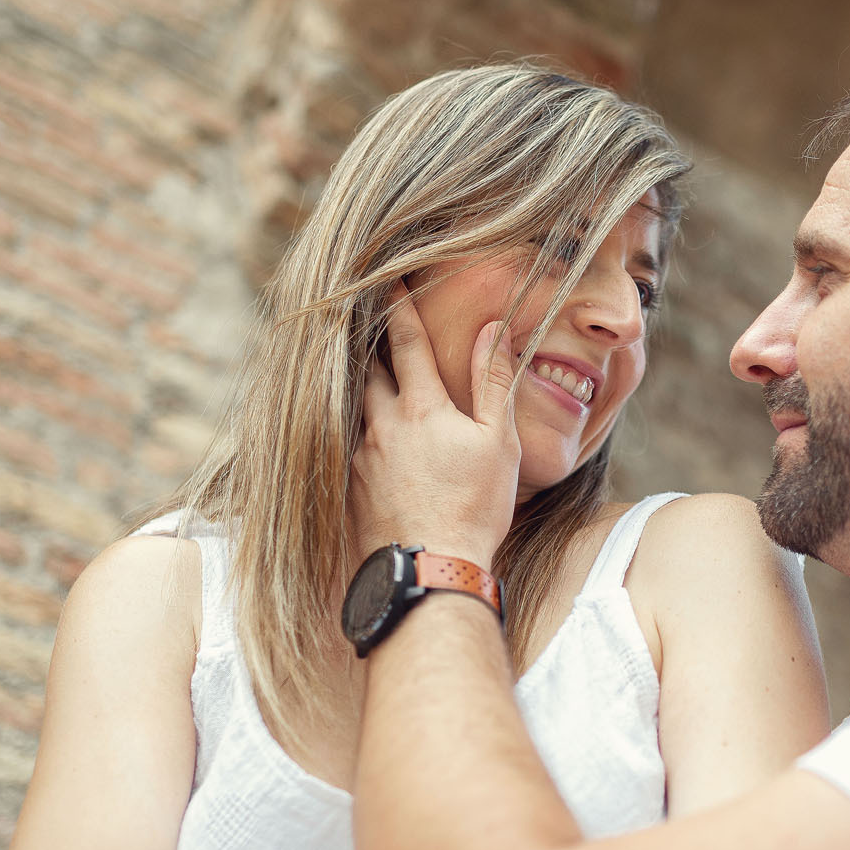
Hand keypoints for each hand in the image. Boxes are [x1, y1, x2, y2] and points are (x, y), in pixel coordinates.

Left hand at [352, 294, 521, 567]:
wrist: (429, 570)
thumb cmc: (474, 507)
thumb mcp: (499, 443)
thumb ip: (494, 382)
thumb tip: (493, 330)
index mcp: (422, 408)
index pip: (406, 342)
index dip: (399, 306)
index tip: (389, 279)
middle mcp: (382, 424)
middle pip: (368, 368)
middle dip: (370, 343)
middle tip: (367, 320)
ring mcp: (360, 456)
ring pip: (355, 406)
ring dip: (362, 386)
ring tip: (369, 376)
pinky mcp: (349, 486)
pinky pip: (349, 444)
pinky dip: (360, 430)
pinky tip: (371, 439)